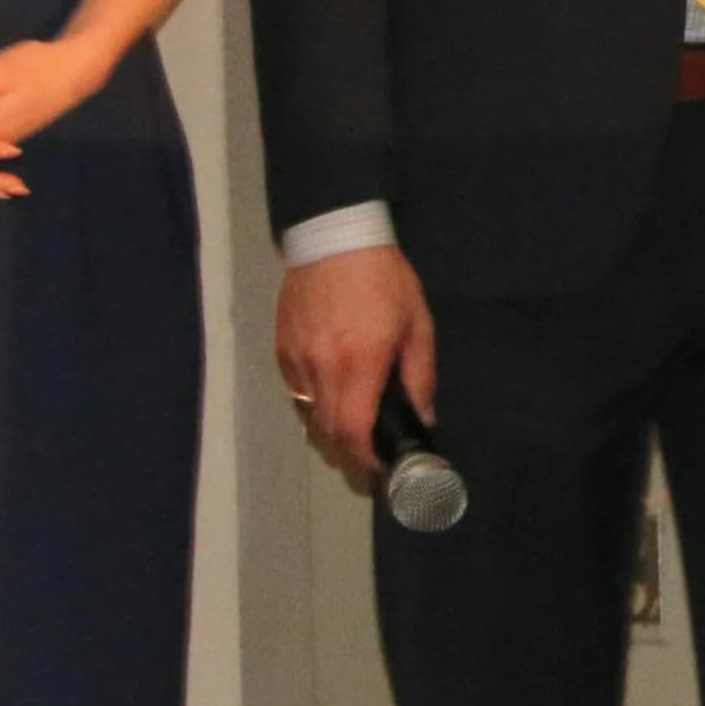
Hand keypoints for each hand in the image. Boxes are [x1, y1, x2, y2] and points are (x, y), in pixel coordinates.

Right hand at [275, 246, 434, 483]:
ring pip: (307, 416)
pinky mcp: (280, 350)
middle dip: (347, 453)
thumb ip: (420, 376)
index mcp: (359, 363)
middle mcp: (321, 368)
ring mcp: (295, 361)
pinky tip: (332, 393)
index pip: (352, 431)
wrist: (334, 238)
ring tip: (352, 427)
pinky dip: (313, 404)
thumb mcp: (417, 324)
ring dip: (329, 431)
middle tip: (369, 455)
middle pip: (326, 433)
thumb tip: (423, 418)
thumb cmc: (385, 279)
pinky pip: (295, 393)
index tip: (379, 467)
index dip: (363, 458)